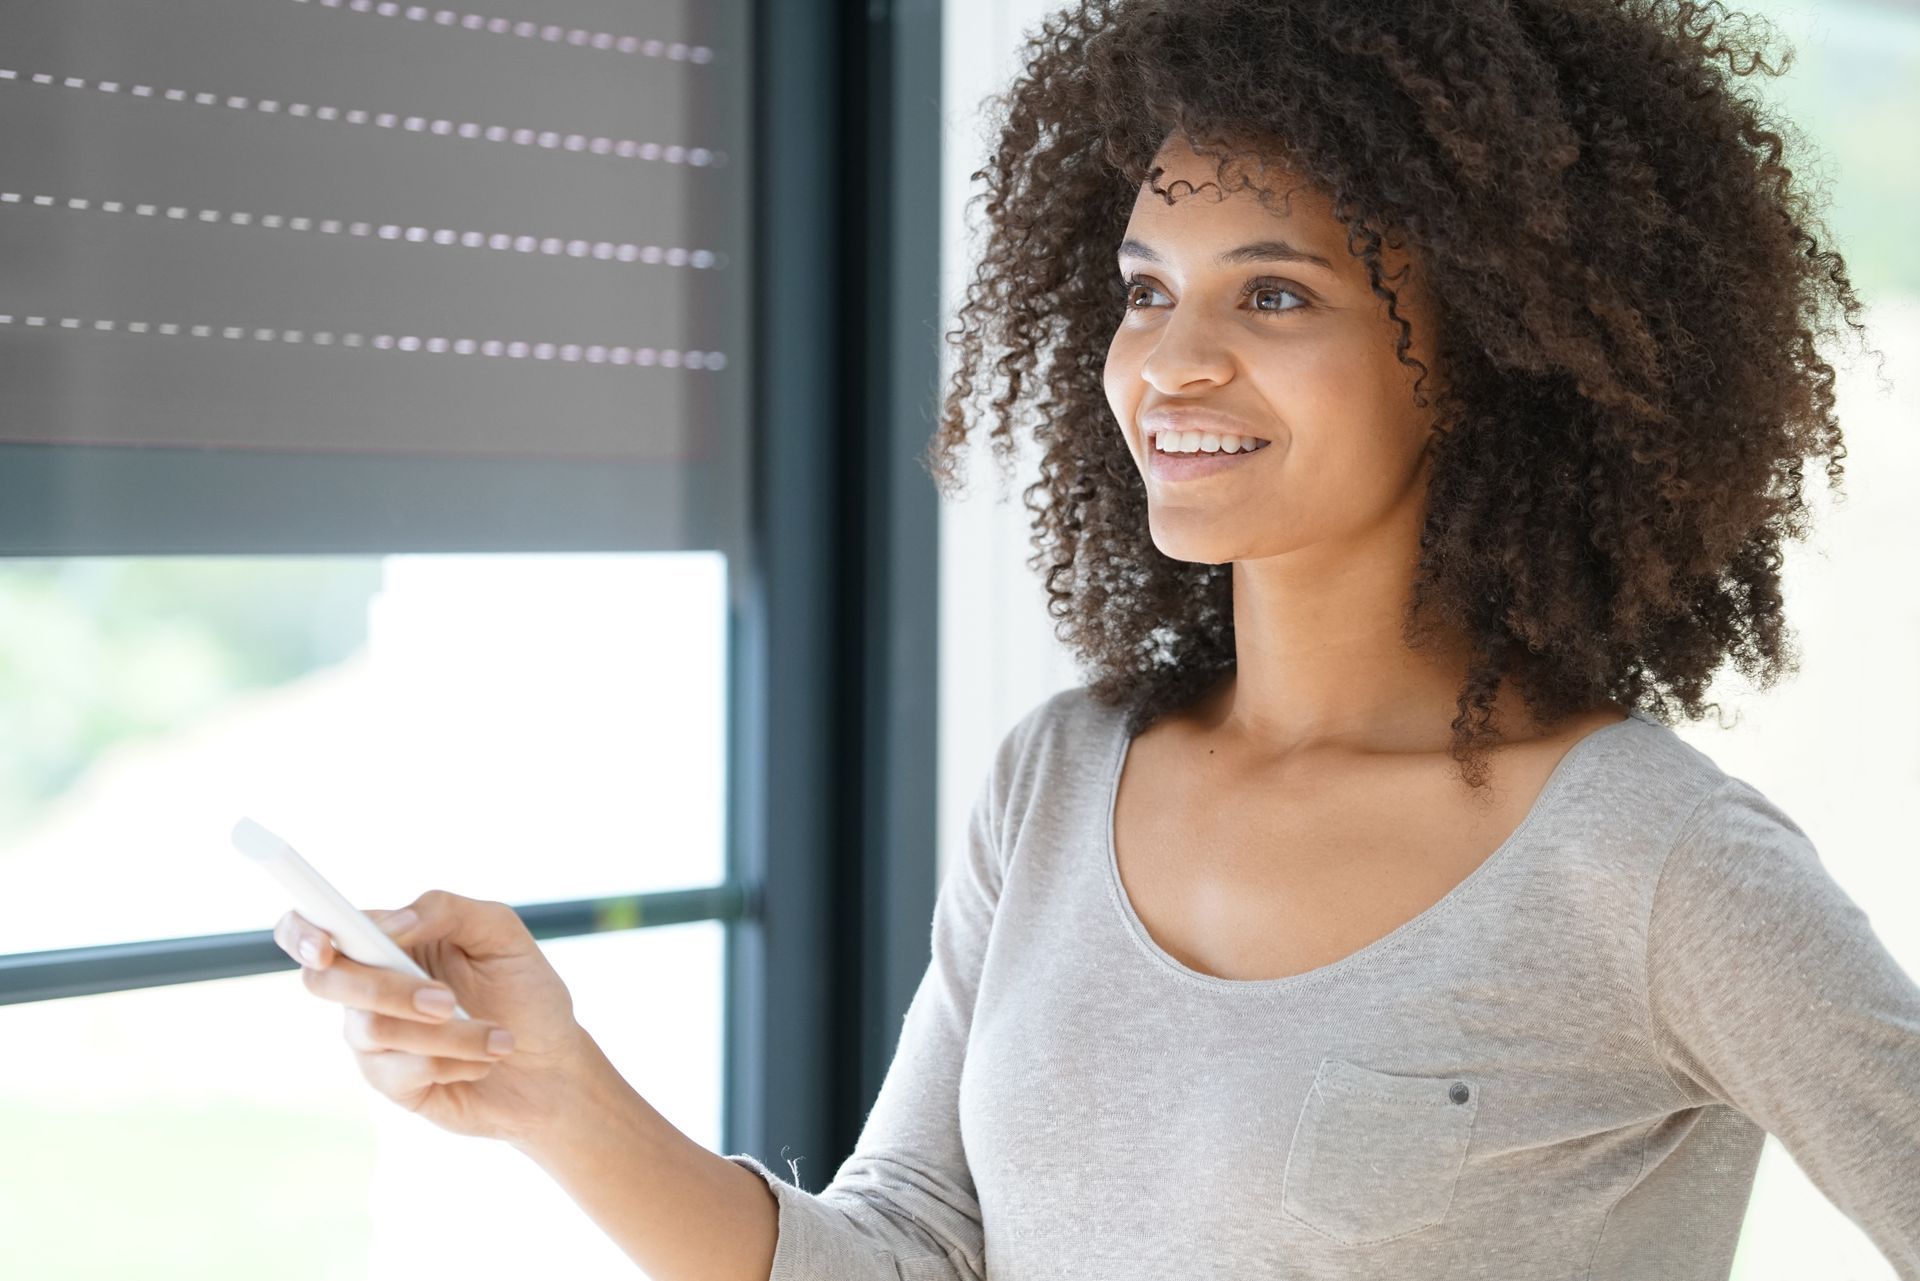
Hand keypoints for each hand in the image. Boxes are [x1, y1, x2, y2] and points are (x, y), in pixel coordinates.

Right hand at [274, 890, 593, 1143]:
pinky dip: (455, 1060)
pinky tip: (484, 1061)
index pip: (313, 926)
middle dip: (387, 989)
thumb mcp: (500, 934)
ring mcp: (374, 1038)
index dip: (302, 932)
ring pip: (372, 1028)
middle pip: (326, 981)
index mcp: (387, 941)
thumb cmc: (526, 991)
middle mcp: (368, 987)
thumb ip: (445, 910)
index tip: (326, 947)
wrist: (554, 1066)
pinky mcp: (390, 1082)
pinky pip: (401, 1070)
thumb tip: (395, 923)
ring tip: (498, 1038)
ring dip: (447, 1033)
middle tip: (446, 1000)